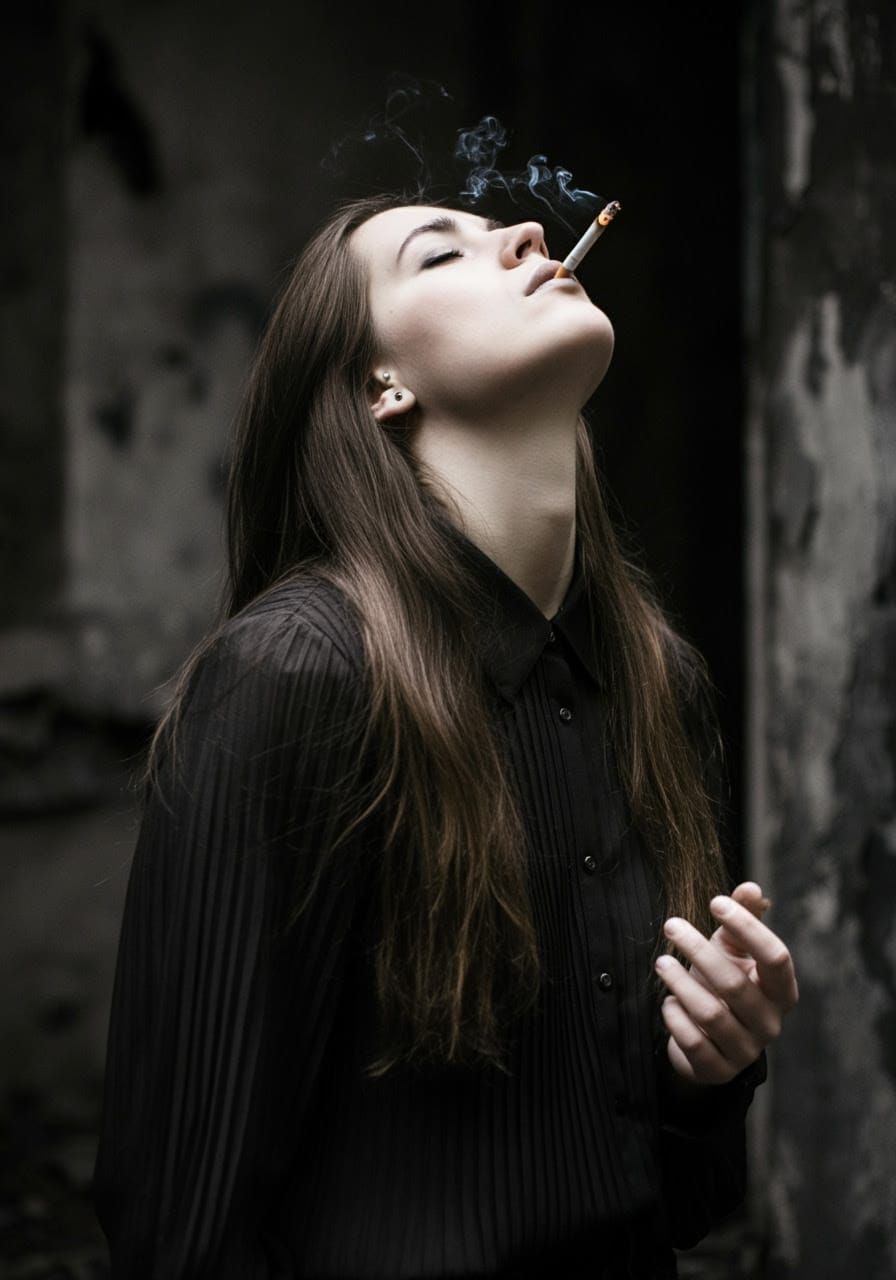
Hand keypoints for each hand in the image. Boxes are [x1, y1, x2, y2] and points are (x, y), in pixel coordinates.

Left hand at [654, 881, 798, 1084]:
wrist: (708, 1038)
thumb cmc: (724, 982)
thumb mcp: (733, 950)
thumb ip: (743, 919)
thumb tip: (750, 887)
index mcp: (783, 991)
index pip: (776, 957)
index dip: (748, 927)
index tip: (715, 902)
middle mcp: (771, 1023)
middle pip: (735, 983)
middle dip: (698, 950)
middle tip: (670, 925)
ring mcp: (746, 1050)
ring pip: (710, 1013)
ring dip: (680, 983)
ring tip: (661, 962)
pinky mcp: (718, 1069)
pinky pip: (693, 1041)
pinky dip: (675, 1017)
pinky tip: (667, 1001)